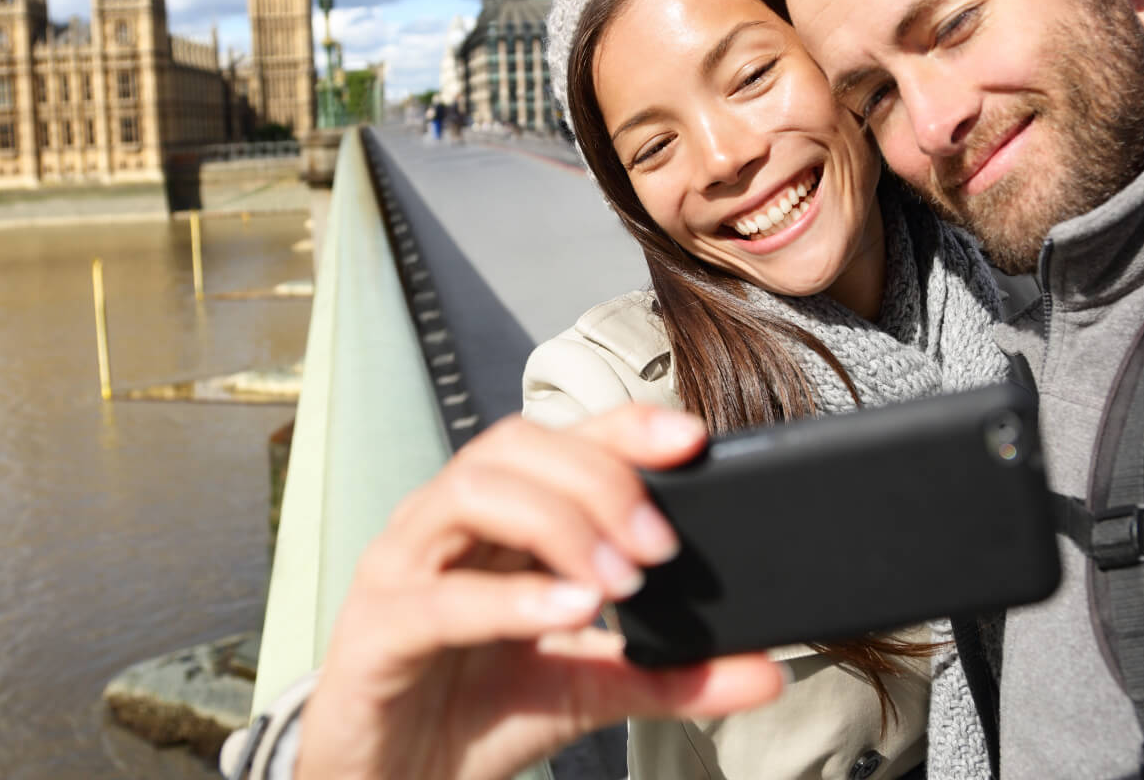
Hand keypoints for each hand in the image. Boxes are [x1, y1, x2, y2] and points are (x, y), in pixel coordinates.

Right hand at [295, 405, 784, 779]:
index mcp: (495, 522)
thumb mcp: (590, 690)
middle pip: (515, 446)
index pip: (558, 441)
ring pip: (471, 493)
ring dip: (558, 524)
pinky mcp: (375, 632)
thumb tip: (767, 670)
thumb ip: (672, 675)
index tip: (693, 441)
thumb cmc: (475, 717)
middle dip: (598, 479)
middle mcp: (443, 527)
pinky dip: (511, 599)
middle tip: (661, 546)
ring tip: (619, 580)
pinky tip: (571, 612)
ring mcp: (400, 570)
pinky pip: (439, 598)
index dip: (622, 426)